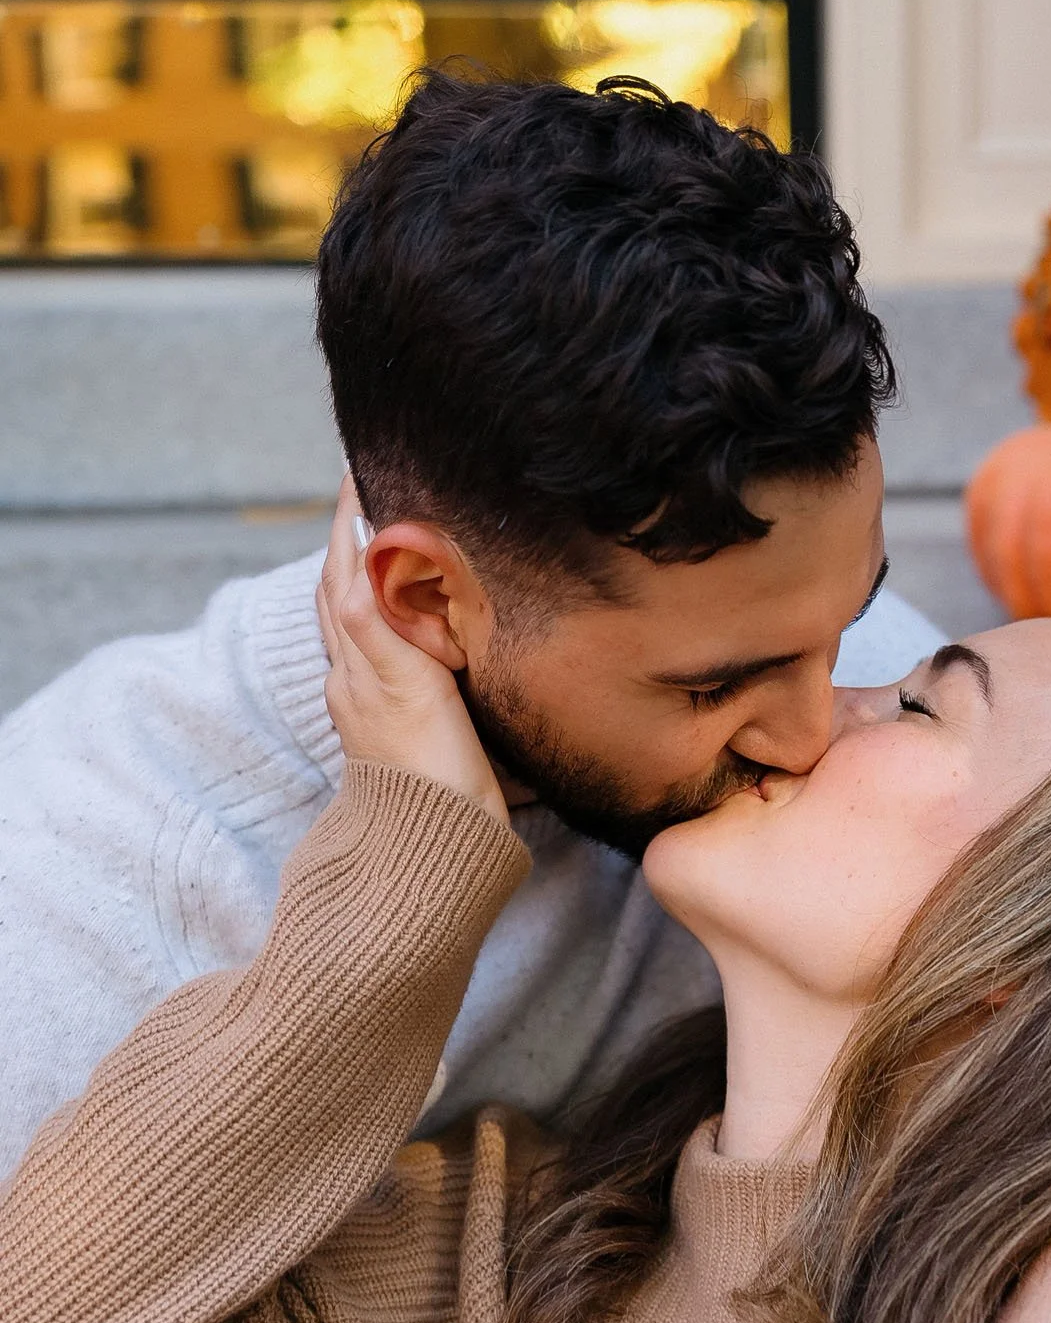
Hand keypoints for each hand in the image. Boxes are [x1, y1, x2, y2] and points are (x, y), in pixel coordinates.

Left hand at [315, 477, 506, 825]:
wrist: (436, 853)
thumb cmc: (429, 777)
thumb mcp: (405, 691)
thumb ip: (378, 625)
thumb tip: (355, 561)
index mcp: (358, 662)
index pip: (344, 572)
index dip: (349, 522)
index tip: (357, 469)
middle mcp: (356, 678)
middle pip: (342, 592)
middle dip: (351, 542)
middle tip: (372, 495)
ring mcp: (372, 703)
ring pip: (359, 623)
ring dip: (365, 579)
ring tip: (385, 543)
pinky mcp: (395, 727)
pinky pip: (382, 654)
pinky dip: (387, 620)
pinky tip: (407, 622)